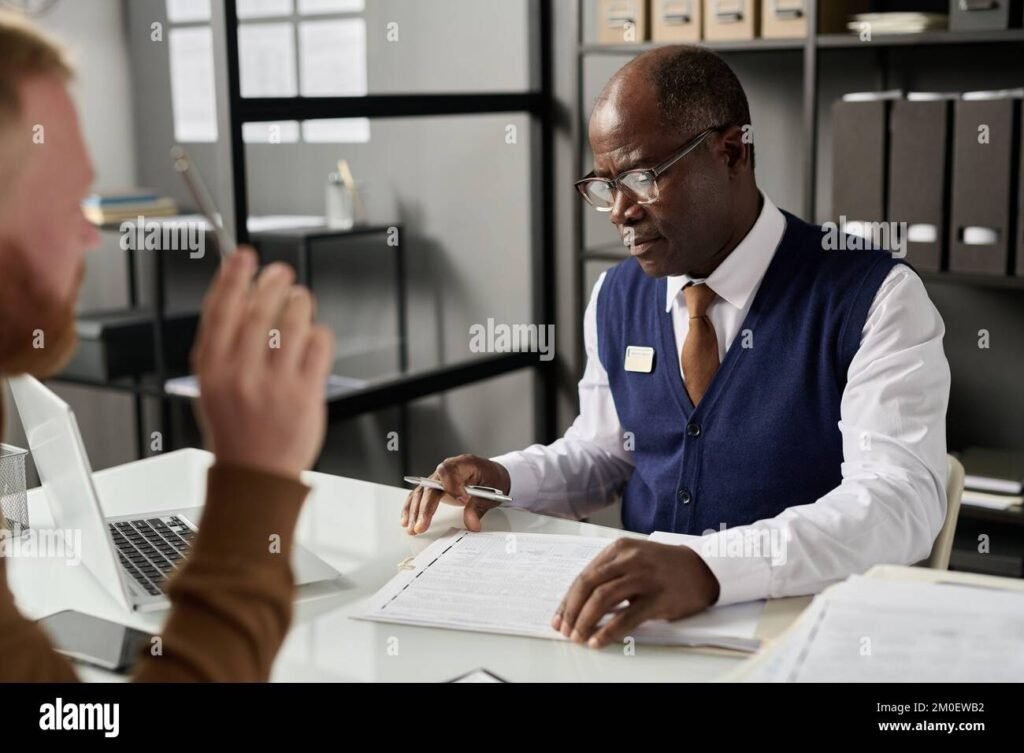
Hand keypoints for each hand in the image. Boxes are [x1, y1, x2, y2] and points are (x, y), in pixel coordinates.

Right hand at [191, 248, 334, 479]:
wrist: (255, 475)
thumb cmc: (235, 429)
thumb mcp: (210, 386)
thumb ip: (221, 345)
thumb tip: (239, 295)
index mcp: (212, 369)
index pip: (220, 309)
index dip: (233, 276)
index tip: (243, 256)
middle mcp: (241, 373)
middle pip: (260, 310)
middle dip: (273, 282)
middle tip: (281, 273)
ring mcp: (274, 384)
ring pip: (293, 322)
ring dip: (300, 302)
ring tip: (299, 300)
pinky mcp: (305, 394)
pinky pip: (318, 345)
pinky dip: (319, 332)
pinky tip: (314, 336)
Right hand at [401, 454, 510, 534]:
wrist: (491, 475)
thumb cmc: (492, 479)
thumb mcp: (491, 493)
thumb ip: (479, 508)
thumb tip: (471, 524)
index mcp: (464, 464)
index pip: (449, 469)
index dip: (452, 485)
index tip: (462, 500)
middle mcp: (448, 469)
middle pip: (431, 485)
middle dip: (426, 507)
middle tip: (423, 525)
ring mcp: (439, 478)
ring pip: (421, 492)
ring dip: (415, 511)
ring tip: (413, 527)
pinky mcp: (435, 487)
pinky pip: (419, 496)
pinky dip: (411, 508)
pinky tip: (407, 520)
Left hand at [552, 539, 719, 648]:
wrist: (702, 568)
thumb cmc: (663, 567)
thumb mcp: (633, 561)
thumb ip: (608, 576)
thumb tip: (578, 605)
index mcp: (618, 549)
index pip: (584, 575)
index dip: (567, 600)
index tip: (558, 618)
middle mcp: (629, 559)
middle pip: (588, 585)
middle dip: (571, 610)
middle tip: (565, 630)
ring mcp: (644, 576)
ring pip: (603, 598)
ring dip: (585, 620)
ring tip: (578, 637)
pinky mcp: (658, 596)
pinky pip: (627, 616)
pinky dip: (608, 630)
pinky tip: (598, 640)